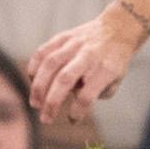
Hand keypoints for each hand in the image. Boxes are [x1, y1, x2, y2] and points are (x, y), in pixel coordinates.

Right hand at [29, 1, 149, 130]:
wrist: (117, 29)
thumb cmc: (114, 60)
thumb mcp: (115, 80)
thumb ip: (98, 92)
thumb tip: (72, 99)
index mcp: (106, 69)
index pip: (88, 94)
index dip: (78, 110)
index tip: (73, 119)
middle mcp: (89, 56)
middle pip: (65, 79)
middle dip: (52, 102)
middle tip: (45, 119)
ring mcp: (74, 45)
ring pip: (50, 65)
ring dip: (38, 87)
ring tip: (35, 104)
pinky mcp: (62, 37)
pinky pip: (43, 52)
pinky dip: (34, 67)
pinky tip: (32, 81)